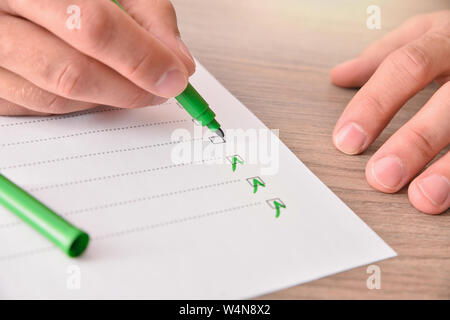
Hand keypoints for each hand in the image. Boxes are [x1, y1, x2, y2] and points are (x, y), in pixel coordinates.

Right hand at [0, 0, 194, 114]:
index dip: (141, 58)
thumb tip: (178, 63)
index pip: (93, 28)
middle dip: (129, 90)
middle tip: (160, 89)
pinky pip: (37, 110)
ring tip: (129, 84)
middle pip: (71, 73)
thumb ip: (148, 17)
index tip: (174, 77)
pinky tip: (93, 86)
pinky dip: (75, 104)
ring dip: (105, 100)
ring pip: (54, 98)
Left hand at [330, 11, 448, 214]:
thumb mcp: (426, 35)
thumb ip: (384, 56)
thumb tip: (340, 76)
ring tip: (425, 199)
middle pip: (449, 101)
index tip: (347, 141)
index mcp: (446, 38)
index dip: (375, 104)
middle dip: (415, 141)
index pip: (406, 66)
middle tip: (382, 177)